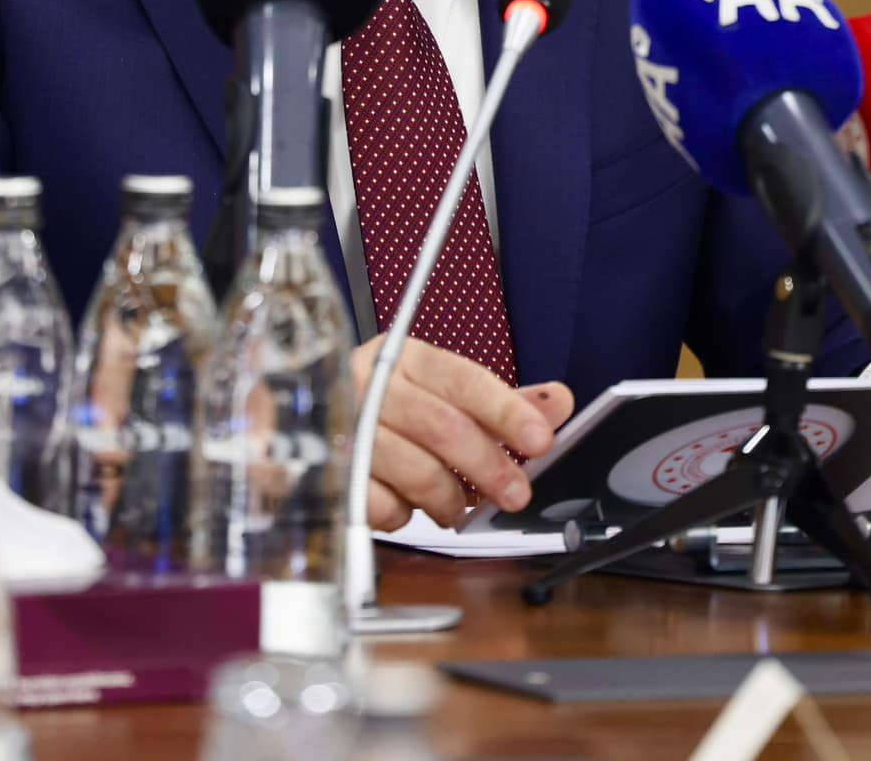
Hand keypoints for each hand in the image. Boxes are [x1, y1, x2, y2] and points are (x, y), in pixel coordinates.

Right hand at [350, 334, 574, 531]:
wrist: (311, 416)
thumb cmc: (393, 407)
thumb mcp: (443, 392)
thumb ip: (502, 401)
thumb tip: (559, 402)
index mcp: (405, 358)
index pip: (464, 381)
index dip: (507, 412)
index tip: (541, 440)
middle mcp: (371, 386)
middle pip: (443, 427)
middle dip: (489, 466)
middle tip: (517, 493)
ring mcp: (345, 429)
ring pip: (416, 472)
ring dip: (449, 499)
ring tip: (459, 507)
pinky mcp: (330, 473)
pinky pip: (382, 505)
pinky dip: (406, 513)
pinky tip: (410, 505)